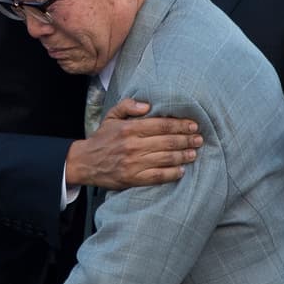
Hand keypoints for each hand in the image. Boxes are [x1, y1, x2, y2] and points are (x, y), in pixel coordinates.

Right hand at [65, 99, 201, 189]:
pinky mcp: (132, 178)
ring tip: (194, 153)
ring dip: (183, 156)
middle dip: (187, 140)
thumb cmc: (101, 139)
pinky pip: (158, 176)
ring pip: (165, 158)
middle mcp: (133, 145)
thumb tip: (148, 105)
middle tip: (199, 139)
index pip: (161, 125)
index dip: (180, 125)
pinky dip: (172, 173)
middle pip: (167, 141)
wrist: (84, 162)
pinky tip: (181, 170)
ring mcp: (133, 163)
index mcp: (129, 128)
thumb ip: (128, 106)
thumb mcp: (110, 117)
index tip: (193, 125)